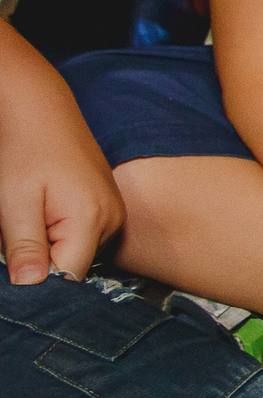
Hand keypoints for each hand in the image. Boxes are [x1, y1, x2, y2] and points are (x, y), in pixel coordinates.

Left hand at [0, 74, 123, 282]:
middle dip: (40, 262)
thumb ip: (25, 247)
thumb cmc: (24, 149)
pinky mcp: (107, 207)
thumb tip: (31, 288)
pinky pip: (80, 237)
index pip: (68, 277)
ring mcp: (113, 213)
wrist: (41, 109)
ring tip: (29, 215)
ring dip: (47, 247)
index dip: (37, 280)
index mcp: (93, 219)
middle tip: (16, 230)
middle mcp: (113, 220)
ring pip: (75, 253)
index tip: (15, 261)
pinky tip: (42, 210)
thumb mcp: (14, 201)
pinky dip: (57, 234)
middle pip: (73, 267)